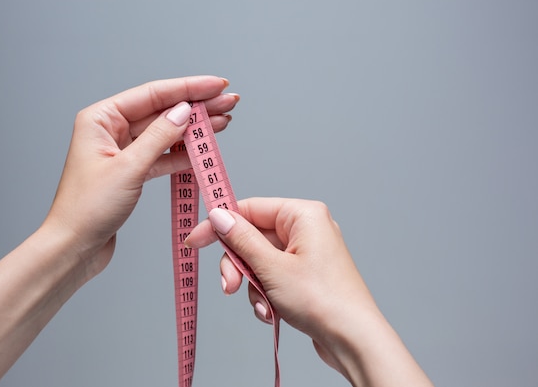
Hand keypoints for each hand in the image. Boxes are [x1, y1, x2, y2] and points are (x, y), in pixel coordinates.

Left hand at [45, 75, 237, 279]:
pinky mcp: (131, 172)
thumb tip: (184, 111)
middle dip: (197, 107)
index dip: (189, 88)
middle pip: (162, 111)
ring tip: (224, 122)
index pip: (153, 94)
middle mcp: (110, 130)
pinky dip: (183, 154)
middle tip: (228, 102)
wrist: (73, 248)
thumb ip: (159, 137)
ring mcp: (121, 151)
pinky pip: (162, 156)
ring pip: (165, 134)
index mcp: (101, 119)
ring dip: (194, 130)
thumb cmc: (86, 210)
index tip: (216, 85)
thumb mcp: (128, 169)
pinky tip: (203, 149)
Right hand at [185, 198, 433, 386]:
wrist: (353, 340)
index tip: (195, 241)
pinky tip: (271, 313)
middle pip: (252, 237)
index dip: (219, 225)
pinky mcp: (306, 275)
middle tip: (229, 286)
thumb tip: (218, 216)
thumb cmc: (324, 300)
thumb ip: (240, 240)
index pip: (249, 208)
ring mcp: (306, 253)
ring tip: (262, 306)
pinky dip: (266, 294)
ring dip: (252, 286)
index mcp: (302, 215)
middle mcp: (306, 229)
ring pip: (259, 261)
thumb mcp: (271, 268)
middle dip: (238, 266)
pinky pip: (272, 276)